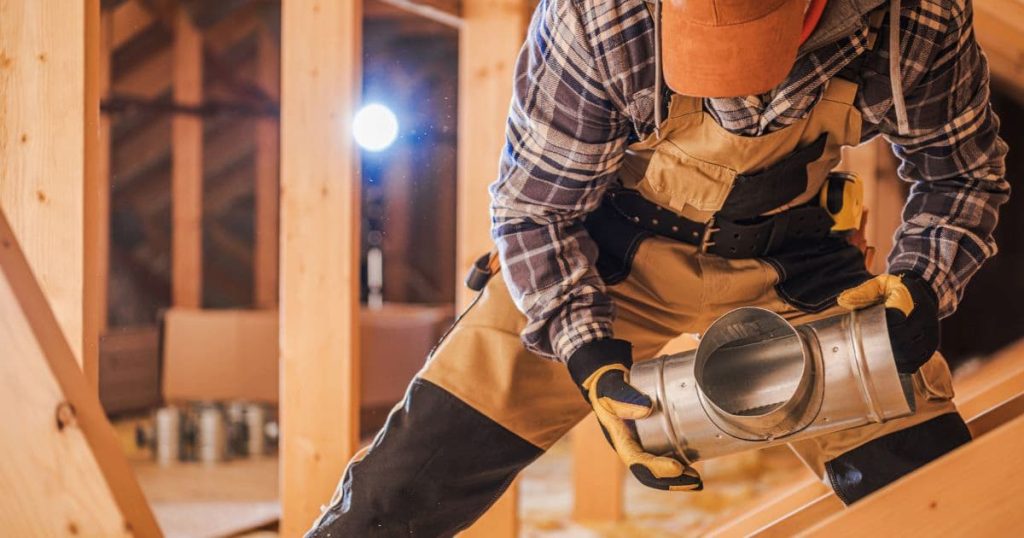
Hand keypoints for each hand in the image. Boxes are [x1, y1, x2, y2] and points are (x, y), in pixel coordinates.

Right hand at [568, 339, 701, 490]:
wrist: (606, 385)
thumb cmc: (608, 387)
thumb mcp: (611, 390)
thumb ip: (625, 398)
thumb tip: (647, 408)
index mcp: (619, 439)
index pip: (637, 460)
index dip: (657, 467)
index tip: (677, 468)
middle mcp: (629, 448)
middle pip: (649, 473)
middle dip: (671, 482)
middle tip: (695, 482)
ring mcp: (639, 446)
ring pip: (656, 471)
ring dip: (676, 479)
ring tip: (696, 481)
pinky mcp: (649, 441)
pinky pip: (662, 459)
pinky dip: (677, 467)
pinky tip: (692, 465)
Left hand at [837, 272, 939, 372]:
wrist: (921, 292)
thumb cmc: (894, 290)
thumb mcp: (879, 285)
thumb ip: (862, 292)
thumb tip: (842, 301)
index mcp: (912, 297)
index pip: (895, 318)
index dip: (880, 327)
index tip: (868, 329)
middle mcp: (927, 315)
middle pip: (903, 338)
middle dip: (883, 344)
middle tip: (868, 346)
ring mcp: (932, 331)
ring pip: (911, 352)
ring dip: (893, 357)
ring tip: (878, 355)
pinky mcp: (933, 344)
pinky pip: (918, 361)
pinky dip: (903, 365)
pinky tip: (891, 361)